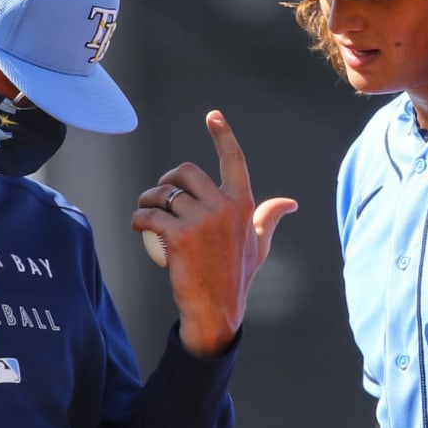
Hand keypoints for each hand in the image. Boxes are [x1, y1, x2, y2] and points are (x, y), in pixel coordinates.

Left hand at [132, 110, 298, 356]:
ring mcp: (201, 221)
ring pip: (163, 194)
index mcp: (243, 204)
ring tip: (146, 214)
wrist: (217, 310)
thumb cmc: (236, 277)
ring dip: (147, 201)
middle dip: (167, 180)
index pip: (234, 161)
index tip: (213, 116)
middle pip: (184, 172)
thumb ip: (269, 218)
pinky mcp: (179, 237)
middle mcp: (224, 207)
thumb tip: (289, 204)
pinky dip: (138, 219)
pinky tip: (137, 226)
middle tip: (160, 197)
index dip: (223, 135)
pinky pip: (149, 216)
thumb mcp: (259, 245)